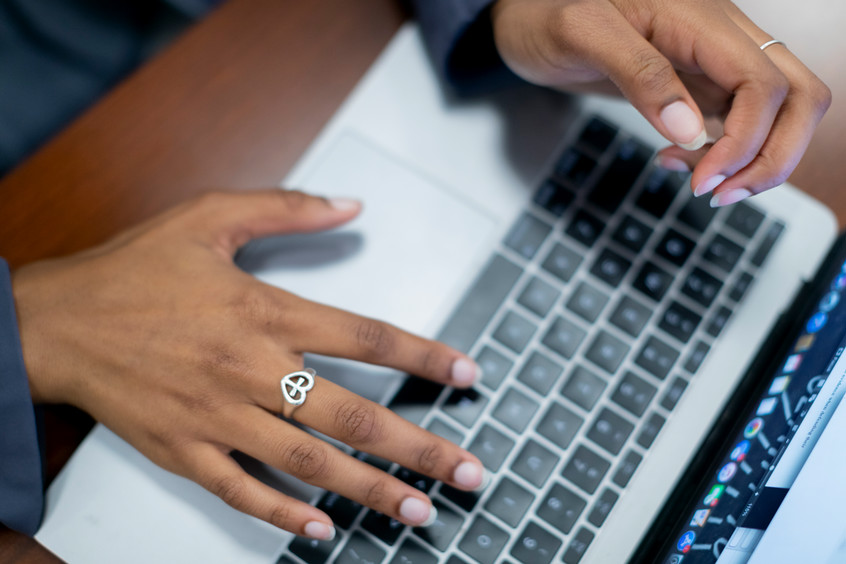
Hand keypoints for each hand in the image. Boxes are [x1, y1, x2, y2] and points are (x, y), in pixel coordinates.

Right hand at [12, 190, 486, 539]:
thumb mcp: (207, 216)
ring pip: (309, 461)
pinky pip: (242, 490)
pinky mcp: (184, 450)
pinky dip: (283, 513)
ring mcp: (218, 416)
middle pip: (353, 413)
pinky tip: (323, 530)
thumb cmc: (131, 270)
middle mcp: (251, 369)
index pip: (366, 336)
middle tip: (467, 471)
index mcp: (264, 311)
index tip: (468, 374)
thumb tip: (351, 204)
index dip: (424, 356)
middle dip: (418, 446)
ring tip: (419, 510)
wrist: (55, 322)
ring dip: (370, 489)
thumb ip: (286, 209)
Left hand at [491, 0, 830, 205]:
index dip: (746, 141)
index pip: (764, 84)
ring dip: (754, 158)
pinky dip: (726, 151)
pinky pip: (740, 118)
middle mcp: (720, 37)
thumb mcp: (582, 34)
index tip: (702, 180)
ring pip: (778, 111)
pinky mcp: (697, 81)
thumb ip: (639, 75)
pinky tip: (683, 158)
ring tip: (698, 182)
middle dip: (772, 156)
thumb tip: (688, 130)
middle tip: (718, 193)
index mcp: (700, 19)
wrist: (527, 13)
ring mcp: (712, 61)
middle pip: (798, 96)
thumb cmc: (546, 11)